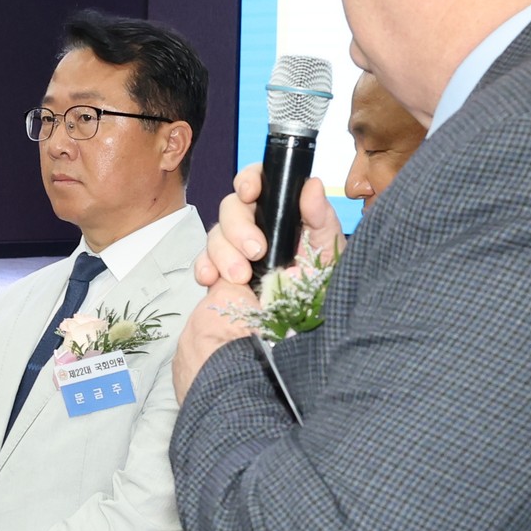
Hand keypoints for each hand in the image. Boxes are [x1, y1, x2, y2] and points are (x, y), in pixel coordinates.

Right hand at [175, 164, 344, 398]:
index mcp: (285, 219)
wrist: (288, 350)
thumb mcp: (329, 260)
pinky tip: (213, 281)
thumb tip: (310, 185)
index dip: (251, 180)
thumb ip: (321, 222)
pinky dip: (204, 267)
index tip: (251, 192)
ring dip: (223, 251)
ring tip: (240, 278)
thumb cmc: (316, 302)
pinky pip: (202, 261)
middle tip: (255, 251)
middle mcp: (258, 231)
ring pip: (216, 233)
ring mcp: (236, 254)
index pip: (263, 184)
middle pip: (232, 206)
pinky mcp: (219, 277)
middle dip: (238, 226)